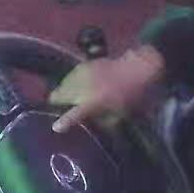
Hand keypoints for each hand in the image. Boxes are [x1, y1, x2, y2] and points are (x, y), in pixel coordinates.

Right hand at [49, 46, 165, 132]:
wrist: (137, 69)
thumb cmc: (131, 95)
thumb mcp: (119, 116)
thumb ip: (101, 122)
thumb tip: (88, 125)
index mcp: (92, 102)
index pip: (72, 114)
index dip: (63, 121)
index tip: (56, 127)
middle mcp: (82, 87)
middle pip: (57, 95)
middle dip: (57, 103)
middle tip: (62, 109)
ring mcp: (81, 74)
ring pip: (61, 84)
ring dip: (64, 92)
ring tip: (70, 97)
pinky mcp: (83, 65)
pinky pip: (70, 76)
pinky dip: (71, 82)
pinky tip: (79, 86)